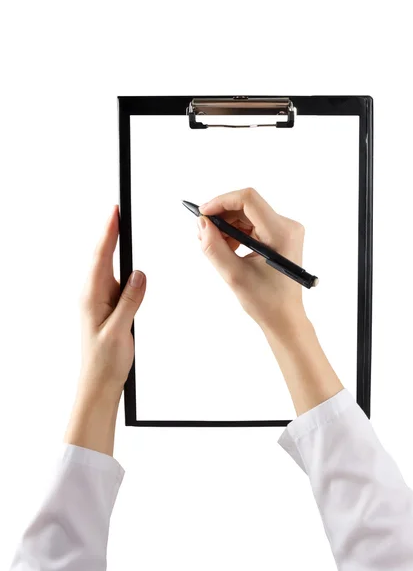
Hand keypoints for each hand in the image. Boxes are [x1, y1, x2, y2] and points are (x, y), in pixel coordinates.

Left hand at [65, 205, 145, 454]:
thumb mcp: (120, 329)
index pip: (100, 257)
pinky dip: (118, 267)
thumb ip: (130, 300)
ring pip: (107, 267)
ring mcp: (97, 299)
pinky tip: (122, 263)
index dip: (108, 232)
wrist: (98, 382)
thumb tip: (138, 273)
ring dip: (112, 248)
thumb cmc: (105, 360)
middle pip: (101, 256)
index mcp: (91, 296)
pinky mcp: (105, 306)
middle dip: (109, 232)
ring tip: (119, 227)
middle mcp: (91, 294)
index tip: (114, 212)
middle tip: (117, 211)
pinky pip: (113, 280)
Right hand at [197, 187, 306, 336]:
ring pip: (248, 214)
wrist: (285, 318)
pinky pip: (253, 224)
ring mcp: (286, 230)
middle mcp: (288, 226)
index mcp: (281, 233)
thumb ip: (214, 247)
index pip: (248, 200)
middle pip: (247, 206)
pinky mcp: (281, 236)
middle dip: (222, 217)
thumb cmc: (266, 302)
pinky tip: (228, 248)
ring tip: (215, 246)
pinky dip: (237, 233)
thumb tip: (202, 223)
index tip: (203, 214)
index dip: (222, 201)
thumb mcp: (234, 275)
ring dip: (228, 226)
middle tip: (203, 234)